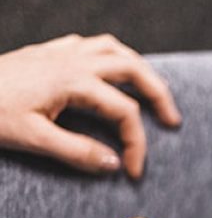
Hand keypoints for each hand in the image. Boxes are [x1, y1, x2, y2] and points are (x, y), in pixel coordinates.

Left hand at [0, 33, 181, 177]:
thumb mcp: (32, 138)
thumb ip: (77, 152)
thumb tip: (113, 164)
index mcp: (73, 81)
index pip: (124, 112)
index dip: (137, 145)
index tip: (133, 172)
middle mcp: (73, 60)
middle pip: (133, 69)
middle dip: (159, 95)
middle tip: (173, 120)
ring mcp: (62, 52)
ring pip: (116, 50)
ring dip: (140, 71)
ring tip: (153, 94)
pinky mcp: (50, 52)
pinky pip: (93, 44)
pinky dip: (112, 58)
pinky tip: (113, 75)